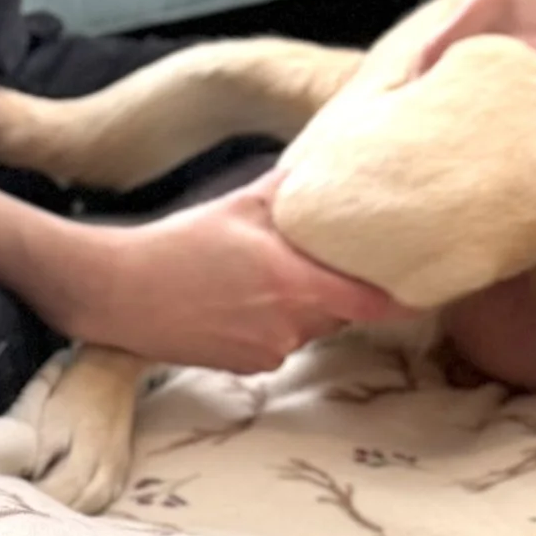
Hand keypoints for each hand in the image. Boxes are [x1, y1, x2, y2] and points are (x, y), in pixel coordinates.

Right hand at [52, 178, 409, 372]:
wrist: (120, 293)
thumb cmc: (179, 244)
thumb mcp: (239, 205)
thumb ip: (290, 192)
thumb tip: (329, 168)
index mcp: (294, 282)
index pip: (372, 303)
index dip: (398, 296)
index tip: (415, 284)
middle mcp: (290, 325)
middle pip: (340, 313)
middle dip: (336, 290)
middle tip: (316, 262)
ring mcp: (269, 351)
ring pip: (309, 329)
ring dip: (301, 307)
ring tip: (262, 278)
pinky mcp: (247, 367)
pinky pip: (280, 345)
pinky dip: (273, 327)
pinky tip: (240, 303)